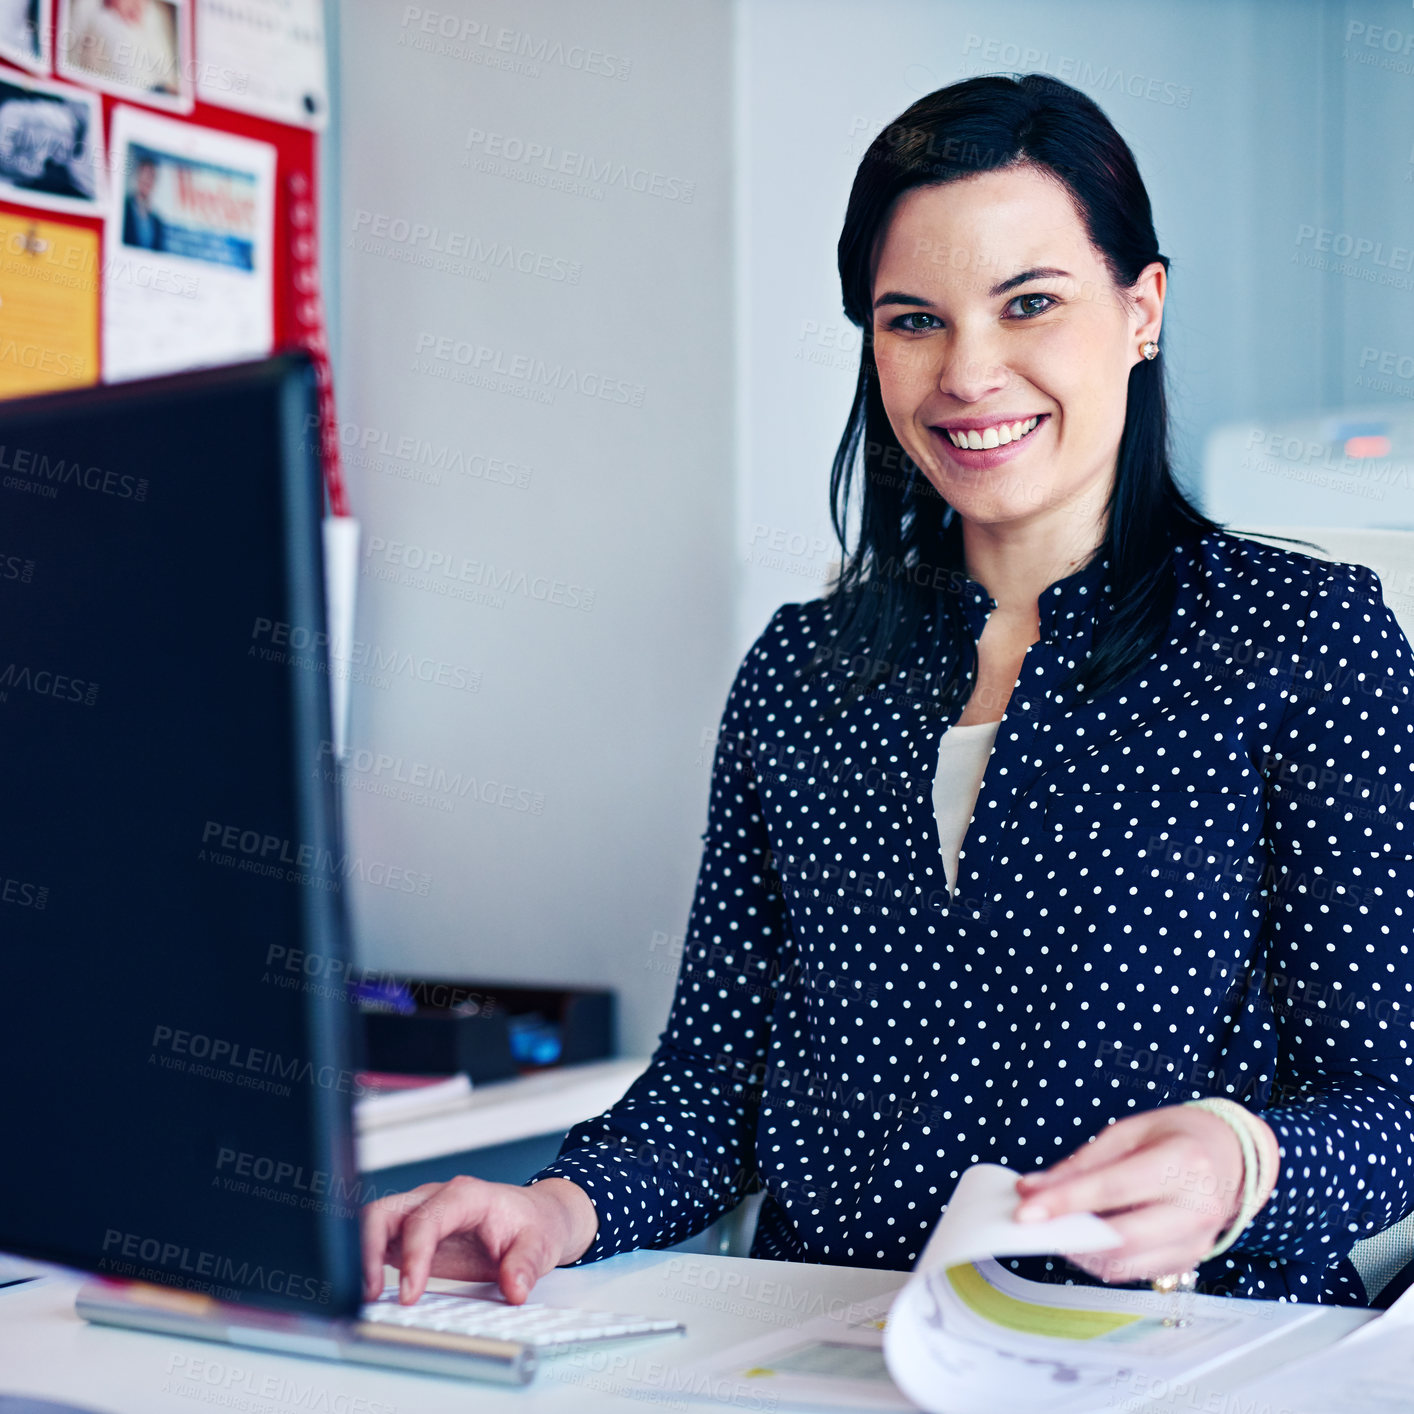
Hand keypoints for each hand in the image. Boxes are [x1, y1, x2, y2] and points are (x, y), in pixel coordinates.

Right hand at [360, 1175, 598, 1305]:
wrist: (537, 1217)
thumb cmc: (534, 1224)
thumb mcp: (540, 1244)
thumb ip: (525, 1265)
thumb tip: (514, 1289)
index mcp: (466, 1196)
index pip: (427, 1219)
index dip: (413, 1255)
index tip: (409, 1293)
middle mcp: (437, 1199)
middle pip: (385, 1211)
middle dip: (368, 1250)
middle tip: (369, 1293)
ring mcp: (421, 1214)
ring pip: (374, 1222)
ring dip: (361, 1255)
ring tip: (363, 1295)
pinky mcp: (413, 1234)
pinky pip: (380, 1240)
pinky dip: (366, 1261)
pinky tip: (368, 1290)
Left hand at [1011, 1105, 1278, 1283]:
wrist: (1232, 1155)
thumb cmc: (1176, 1136)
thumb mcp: (1128, 1132)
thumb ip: (1081, 1164)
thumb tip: (1032, 1189)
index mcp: (1183, 1163)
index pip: (1113, 1189)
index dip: (1064, 1202)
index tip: (1025, 1210)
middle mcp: (1197, 1209)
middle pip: (1121, 1238)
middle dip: (1068, 1234)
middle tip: (1031, 1225)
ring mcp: (1198, 1242)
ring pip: (1126, 1265)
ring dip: (1080, 1252)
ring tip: (1053, 1229)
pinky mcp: (1190, 1262)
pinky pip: (1136, 1272)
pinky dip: (1102, 1260)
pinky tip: (1083, 1239)